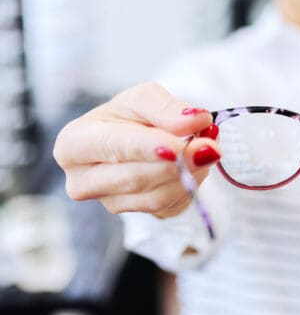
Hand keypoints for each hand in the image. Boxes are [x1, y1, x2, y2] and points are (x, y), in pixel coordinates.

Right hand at [53, 83, 221, 217]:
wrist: (133, 140)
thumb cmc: (130, 117)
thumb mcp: (144, 99)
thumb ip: (167, 108)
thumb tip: (197, 120)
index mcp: (74, 144)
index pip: (112, 146)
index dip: (145, 148)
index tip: (176, 147)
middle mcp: (83, 180)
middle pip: (135, 178)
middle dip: (177, 163)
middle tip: (210, 148)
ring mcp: (108, 202)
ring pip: (155, 197)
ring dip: (189, 175)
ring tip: (207, 150)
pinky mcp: (135, 214)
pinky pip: (167, 206)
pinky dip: (188, 185)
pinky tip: (196, 166)